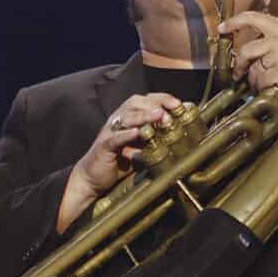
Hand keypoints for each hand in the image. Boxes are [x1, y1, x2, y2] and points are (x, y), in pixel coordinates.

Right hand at [57, 92, 182, 231]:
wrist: (94, 178)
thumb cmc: (121, 162)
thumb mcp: (144, 148)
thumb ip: (158, 139)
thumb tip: (183, 134)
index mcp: (129, 117)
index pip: (147, 100)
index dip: (163, 98)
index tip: (179, 104)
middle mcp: (119, 120)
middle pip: (136, 103)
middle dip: (155, 104)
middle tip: (170, 111)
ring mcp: (110, 132)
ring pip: (126, 117)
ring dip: (144, 115)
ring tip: (158, 116)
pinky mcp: (104, 146)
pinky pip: (115, 137)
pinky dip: (125, 134)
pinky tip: (136, 133)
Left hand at [219, 12, 277, 106]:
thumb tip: (272, 36)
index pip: (253, 18)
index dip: (234, 22)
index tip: (223, 28)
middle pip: (246, 50)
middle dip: (239, 63)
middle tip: (239, 71)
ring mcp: (277, 56)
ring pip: (253, 68)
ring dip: (253, 79)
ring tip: (259, 83)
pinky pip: (260, 81)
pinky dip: (261, 87)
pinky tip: (268, 88)